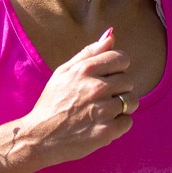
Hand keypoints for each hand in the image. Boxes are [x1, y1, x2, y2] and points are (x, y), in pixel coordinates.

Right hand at [13, 27, 134, 168]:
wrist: (39, 137)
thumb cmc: (52, 103)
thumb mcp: (63, 72)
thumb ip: (88, 53)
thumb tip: (111, 35)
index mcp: (86, 70)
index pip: (122, 58)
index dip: (117, 68)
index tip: (108, 77)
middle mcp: (96, 87)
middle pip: (128, 81)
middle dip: (118, 89)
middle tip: (99, 99)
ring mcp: (103, 110)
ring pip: (132, 102)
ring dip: (121, 108)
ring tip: (102, 113)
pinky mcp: (107, 131)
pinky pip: (128, 122)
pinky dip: (118, 125)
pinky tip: (101, 125)